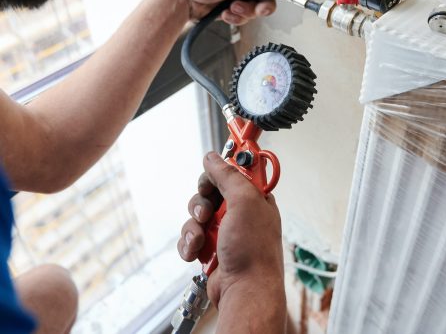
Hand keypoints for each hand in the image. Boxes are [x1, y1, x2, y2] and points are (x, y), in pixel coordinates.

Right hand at [177, 152, 284, 308]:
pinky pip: (190, 236)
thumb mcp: (244, 202)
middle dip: (201, 202)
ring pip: (196, 214)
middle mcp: (240, 212)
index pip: (231, 173)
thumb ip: (228, 175)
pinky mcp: (211, 247)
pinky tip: (195, 252)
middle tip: (206, 213)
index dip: (217, 173)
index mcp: (254, 198)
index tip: (210, 177)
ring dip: (193, 226)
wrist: (244, 292)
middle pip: (208, 192)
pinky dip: (189, 243)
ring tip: (200, 239)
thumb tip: (213, 157)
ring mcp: (224, 230)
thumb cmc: (253, 251)